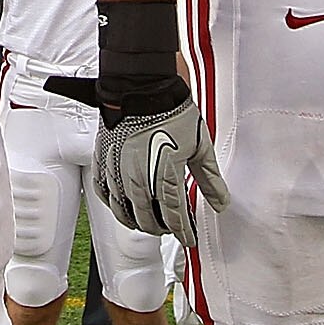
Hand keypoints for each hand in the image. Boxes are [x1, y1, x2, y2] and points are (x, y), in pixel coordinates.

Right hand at [83, 84, 230, 245]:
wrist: (144, 86)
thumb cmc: (173, 112)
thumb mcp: (200, 146)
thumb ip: (210, 180)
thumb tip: (220, 202)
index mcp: (165, 176)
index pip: (175, 217)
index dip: (184, 232)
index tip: (189, 238)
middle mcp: (139, 178)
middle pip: (147, 220)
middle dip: (161, 229)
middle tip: (171, 228)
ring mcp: (118, 170)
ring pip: (123, 211)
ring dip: (136, 221)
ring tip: (147, 222)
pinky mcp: (104, 160)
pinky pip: (103, 192)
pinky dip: (113, 204)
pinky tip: (121, 205)